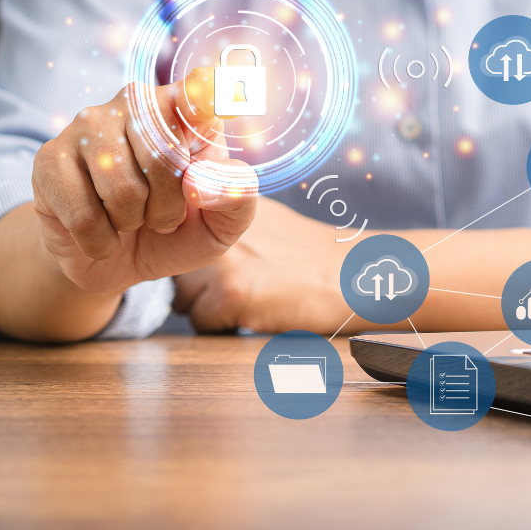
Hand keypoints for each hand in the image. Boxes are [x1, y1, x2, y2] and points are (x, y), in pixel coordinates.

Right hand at [31, 68, 258, 296]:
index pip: (197, 93)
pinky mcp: (49, 159)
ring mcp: (87, 126)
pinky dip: (101, 241)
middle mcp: (135, 104)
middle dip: (169, 208)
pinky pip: (84, 215)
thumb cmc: (180, 230)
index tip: (214, 92)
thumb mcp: (224, 223)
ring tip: (130, 219)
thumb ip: (237, 196)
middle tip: (163, 216)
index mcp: (185, 111)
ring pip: (122, 188)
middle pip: (163, 158)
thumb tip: (198, 182)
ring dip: (133, 222)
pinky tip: (101, 232)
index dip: (204, 97)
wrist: (121, 262)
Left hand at [172, 197, 349, 333]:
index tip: (227, 269)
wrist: (351, 276)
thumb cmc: (314, 257)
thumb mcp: (268, 220)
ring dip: (208, 305)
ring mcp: (222, 259)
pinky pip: (201, 322)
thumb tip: (191, 236)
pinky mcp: (230, 293)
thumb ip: (227, 222)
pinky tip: (256, 312)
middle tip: (244, 285)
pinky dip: (224, 326)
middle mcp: (217, 223)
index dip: (197, 259)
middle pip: (179, 270)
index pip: (181, 237)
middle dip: (201, 284)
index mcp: (227, 203)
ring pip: (183, 298)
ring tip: (251, 298)